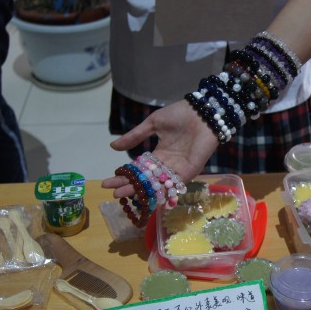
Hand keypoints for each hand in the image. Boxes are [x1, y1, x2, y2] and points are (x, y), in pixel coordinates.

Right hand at [101, 100, 218, 197]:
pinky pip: (176, 184)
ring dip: (143, 190)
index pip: (139, 169)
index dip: (125, 176)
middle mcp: (168, 164)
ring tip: (126, 195)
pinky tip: (151, 197)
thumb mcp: (153, 124)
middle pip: (146, 180)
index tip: (108, 182)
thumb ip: (135, 136)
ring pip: (158, 184)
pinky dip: (164, 191)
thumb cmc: (180, 115)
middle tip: (114, 194)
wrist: (202, 112)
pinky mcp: (190, 170)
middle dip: (130, 186)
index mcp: (159, 154)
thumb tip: (113, 147)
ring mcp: (179, 169)